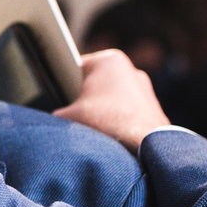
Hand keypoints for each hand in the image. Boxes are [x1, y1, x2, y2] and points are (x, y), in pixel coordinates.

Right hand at [53, 49, 171, 152]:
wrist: (145, 146)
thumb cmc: (106, 123)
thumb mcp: (68, 116)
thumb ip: (56, 114)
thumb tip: (52, 121)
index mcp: (108, 60)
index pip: (74, 68)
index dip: (62, 87)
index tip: (61, 103)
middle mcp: (130, 68)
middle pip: (94, 85)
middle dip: (85, 102)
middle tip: (77, 119)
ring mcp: (145, 88)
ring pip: (111, 100)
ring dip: (102, 113)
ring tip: (96, 131)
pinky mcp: (154, 107)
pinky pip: (126, 112)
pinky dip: (118, 122)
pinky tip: (113, 137)